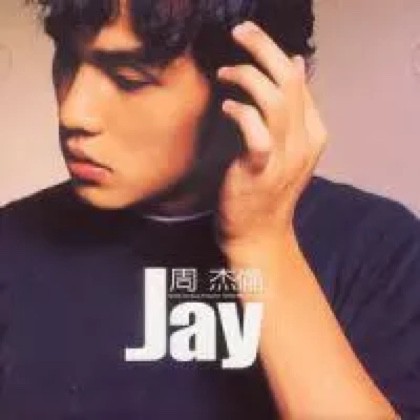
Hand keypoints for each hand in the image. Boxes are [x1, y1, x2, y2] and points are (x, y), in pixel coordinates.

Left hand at [216, 21, 326, 253]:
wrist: (259, 234)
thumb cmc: (266, 189)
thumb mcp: (286, 148)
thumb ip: (292, 110)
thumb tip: (295, 64)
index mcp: (312, 134)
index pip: (299, 82)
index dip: (274, 55)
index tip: (251, 42)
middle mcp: (304, 142)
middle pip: (290, 82)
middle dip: (263, 49)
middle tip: (240, 32)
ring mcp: (284, 158)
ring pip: (275, 101)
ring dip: (248, 77)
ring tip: (224, 72)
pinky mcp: (260, 171)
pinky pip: (256, 132)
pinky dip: (241, 113)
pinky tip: (226, 107)